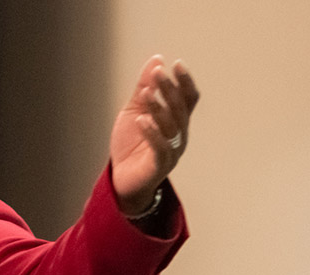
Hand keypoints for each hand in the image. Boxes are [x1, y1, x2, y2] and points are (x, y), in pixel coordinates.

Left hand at [109, 56, 199, 214]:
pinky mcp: (159, 165)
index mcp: (176, 121)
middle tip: (158, 73)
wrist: (121, 179)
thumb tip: (156, 59)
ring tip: (145, 94)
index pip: (188, 98)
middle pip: (179, 108)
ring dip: (158, 107)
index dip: (185, 81)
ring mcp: (172, 150)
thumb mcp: (134, 110)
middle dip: (169, 89)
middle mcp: (179, 134)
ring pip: (171, 126)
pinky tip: (142, 119)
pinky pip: (160, 147)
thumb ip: (144, 87)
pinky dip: (152, 132)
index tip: (176, 64)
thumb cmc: (131, 144)